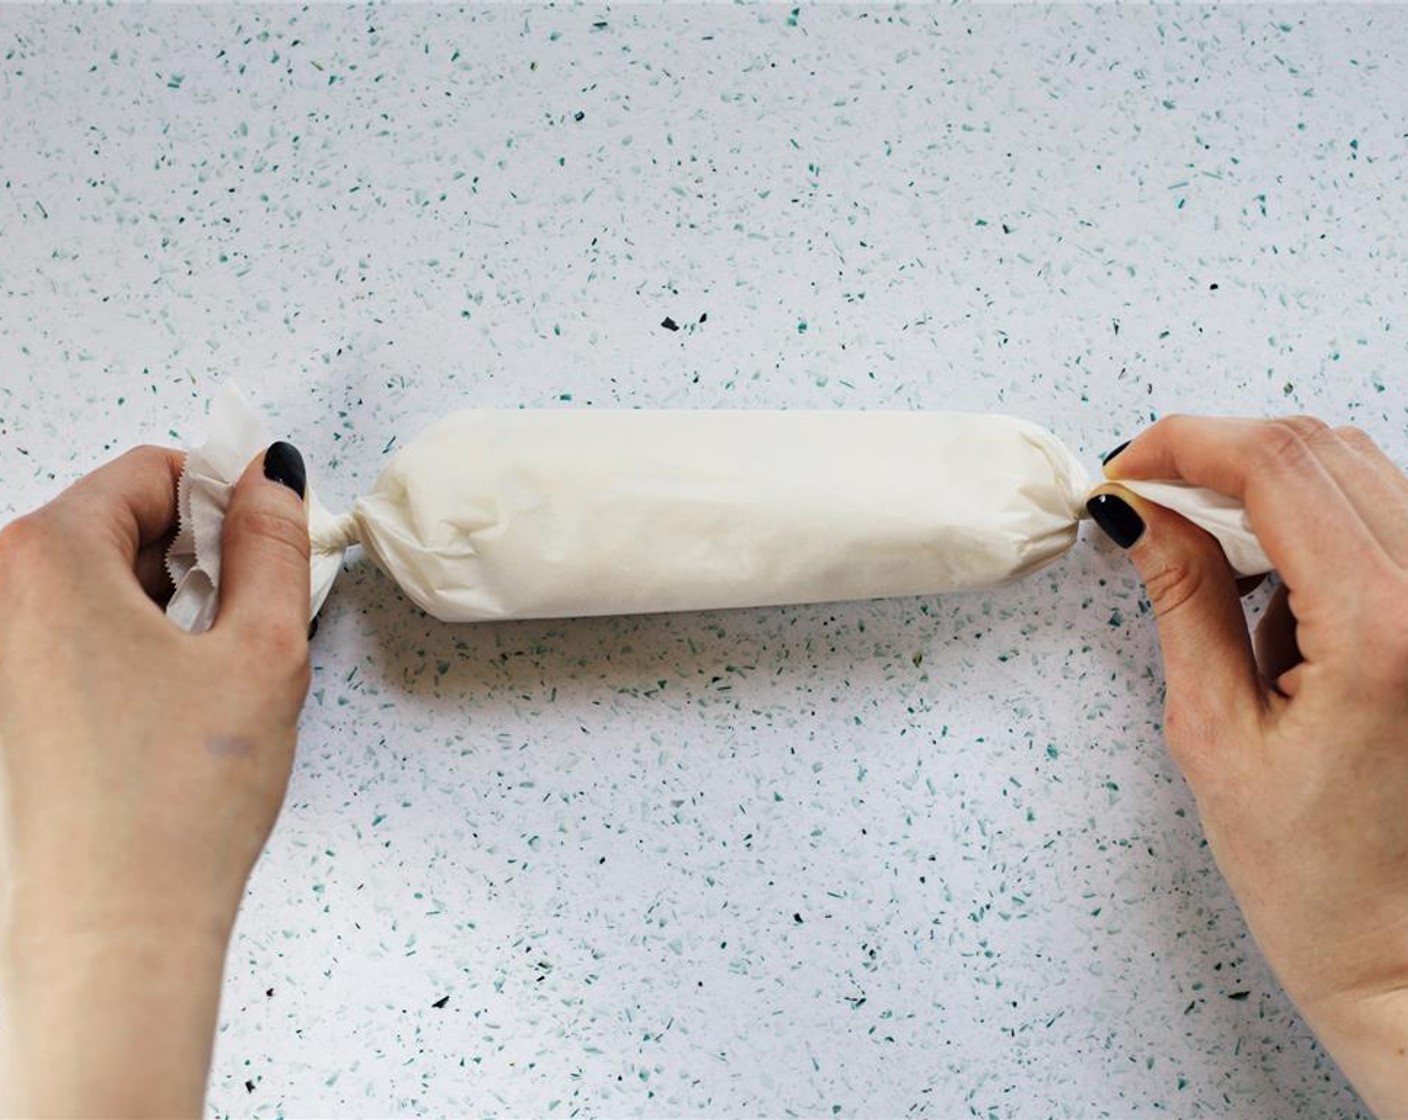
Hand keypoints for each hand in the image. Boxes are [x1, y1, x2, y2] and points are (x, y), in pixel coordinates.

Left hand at [0, 442, 311, 1116]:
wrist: (114, 932)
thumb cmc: (176, 804)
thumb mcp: (262, 649)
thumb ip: (274, 543)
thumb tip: (273, 480)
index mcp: (44, 560)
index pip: (148, 472)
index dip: (225, 495)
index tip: (269, 533)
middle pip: (115, 523)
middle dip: (194, 556)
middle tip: (249, 620)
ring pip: (95, 583)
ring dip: (164, 604)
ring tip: (209, 677)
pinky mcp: (3, 704)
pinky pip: (69, 635)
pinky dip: (127, 646)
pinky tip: (168, 708)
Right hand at [1088, 417, 1407, 1116]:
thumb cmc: (1324, 882)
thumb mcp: (1217, 735)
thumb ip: (1182, 601)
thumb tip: (1139, 516)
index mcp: (1384, 631)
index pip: (1278, 465)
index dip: (1185, 444)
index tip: (1126, 469)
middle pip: (1322, 448)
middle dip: (1217, 455)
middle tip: (1148, 498)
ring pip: (1359, 469)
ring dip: (1265, 484)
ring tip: (1204, 547)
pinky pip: (1384, 516)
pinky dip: (1311, 518)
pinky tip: (1269, 576)